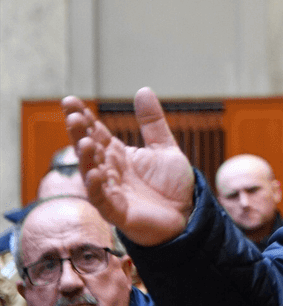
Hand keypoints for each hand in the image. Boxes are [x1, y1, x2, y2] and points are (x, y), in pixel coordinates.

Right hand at [63, 87, 195, 245]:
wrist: (188, 215)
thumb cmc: (173, 185)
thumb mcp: (165, 148)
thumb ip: (152, 122)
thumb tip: (143, 90)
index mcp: (119, 155)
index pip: (96, 133)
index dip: (84, 118)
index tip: (70, 101)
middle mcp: (111, 172)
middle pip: (90, 150)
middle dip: (80, 134)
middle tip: (72, 116)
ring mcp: (113, 192)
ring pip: (92, 174)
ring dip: (86, 159)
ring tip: (84, 142)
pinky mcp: (119, 212)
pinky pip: (103, 200)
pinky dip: (97, 188)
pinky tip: (94, 174)